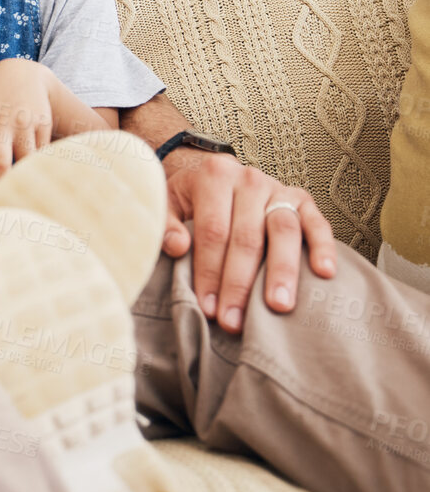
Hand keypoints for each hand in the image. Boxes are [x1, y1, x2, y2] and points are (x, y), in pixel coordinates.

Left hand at [0, 59, 53, 212]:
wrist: (19, 73)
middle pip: (0, 162)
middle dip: (1, 188)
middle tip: (1, 213)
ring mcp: (23, 123)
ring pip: (26, 160)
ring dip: (25, 182)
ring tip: (26, 207)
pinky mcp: (42, 123)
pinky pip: (42, 153)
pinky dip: (41, 170)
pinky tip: (44, 184)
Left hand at [161, 150, 338, 331]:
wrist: (215, 170)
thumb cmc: (189, 196)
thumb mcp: (167, 202)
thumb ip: (166, 224)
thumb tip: (178, 247)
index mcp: (214, 178)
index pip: (213, 232)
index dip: (210, 272)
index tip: (208, 307)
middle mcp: (249, 180)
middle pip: (247, 237)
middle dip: (240, 283)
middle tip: (235, 320)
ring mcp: (279, 189)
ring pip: (283, 231)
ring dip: (282, 272)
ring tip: (279, 307)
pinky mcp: (302, 200)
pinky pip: (317, 224)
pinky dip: (323, 247)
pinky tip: (325, 273)